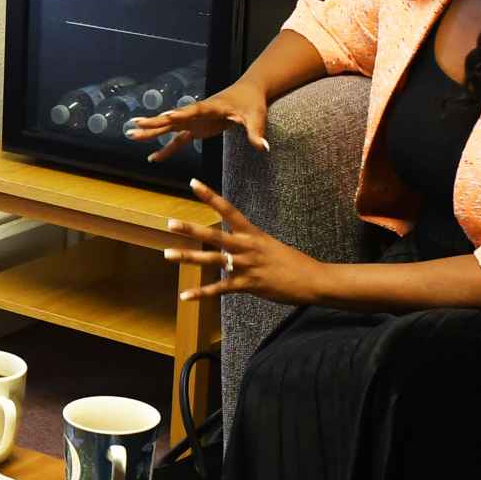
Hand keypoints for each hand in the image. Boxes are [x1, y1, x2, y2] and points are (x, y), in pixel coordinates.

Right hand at [125, 82, 270, 162]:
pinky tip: (152, 158)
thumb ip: (256, 133)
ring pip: (169, 127)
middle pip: (173, 117)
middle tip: (135, 124)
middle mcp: (197, 112)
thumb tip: (263, 147)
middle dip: (154, 122)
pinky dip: (165, 150)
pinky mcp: (195, 128)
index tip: (166, 116)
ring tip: (131, 135)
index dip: (180, 113)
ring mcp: (194, 120)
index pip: (194, 110)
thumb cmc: (252, 103)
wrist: (248, 92)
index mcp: (211, 106)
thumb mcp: (256, 117)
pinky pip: (177, 141)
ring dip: (151, 131)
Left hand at [158, 178, 333, 304]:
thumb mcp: (270, 245)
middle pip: (214, 235)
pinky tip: (185, 296)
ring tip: (167, 254)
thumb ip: (249, 243)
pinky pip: (219, 289)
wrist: (312, 280)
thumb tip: (233, 242)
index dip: (210, 196)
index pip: (229, 209)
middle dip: (191, 229)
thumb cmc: (292, 262)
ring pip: (212, 260)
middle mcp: (247, 247)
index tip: (193, 183)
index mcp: (253, 233)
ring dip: (188, 257)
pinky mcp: (247, 285)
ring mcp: (246, 266)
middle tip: (169, 223)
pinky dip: (201, 293)